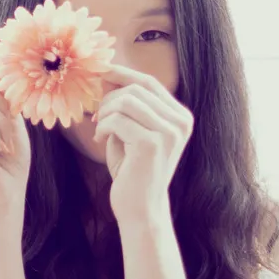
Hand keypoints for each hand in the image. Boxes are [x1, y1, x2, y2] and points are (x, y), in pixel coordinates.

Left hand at [92, 62, 192, 226]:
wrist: (140, 208)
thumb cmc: (133, 168)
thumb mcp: (134, 130)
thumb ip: (129, 106)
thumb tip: (108, 74)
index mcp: (180, 117)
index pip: (149, 83)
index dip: (123, 73)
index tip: (101, 70)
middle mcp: (180, 122)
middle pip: (135, 89)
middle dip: (109, 99)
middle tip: (97, 117)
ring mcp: (168, 132)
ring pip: (125, 101)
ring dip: (105, 113)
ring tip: (100, 129)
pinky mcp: (151, 144)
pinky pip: (117, 120)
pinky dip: (102, 127)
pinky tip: (100, 138)